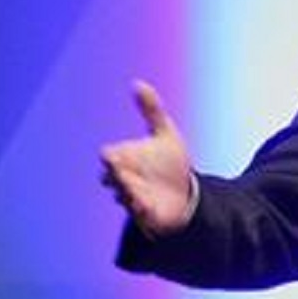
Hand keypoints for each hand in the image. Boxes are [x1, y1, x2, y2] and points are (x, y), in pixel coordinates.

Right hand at [101, 80, 194, 236]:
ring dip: (128, 194)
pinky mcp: (148, 215)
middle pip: (111, 178)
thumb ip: (152, 110)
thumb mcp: (165, 133)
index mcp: (125, 159)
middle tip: (119, 171)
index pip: (110, 156)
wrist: (187, 192)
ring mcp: (135, 198)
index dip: (112, 156)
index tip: (112, 155)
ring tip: (134, 193)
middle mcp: (125, 179)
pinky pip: (141, 215)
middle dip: (116, 176)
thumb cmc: (170, 162)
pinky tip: (145, 207)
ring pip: (124, 197)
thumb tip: (137, 83)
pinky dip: (142, 211)